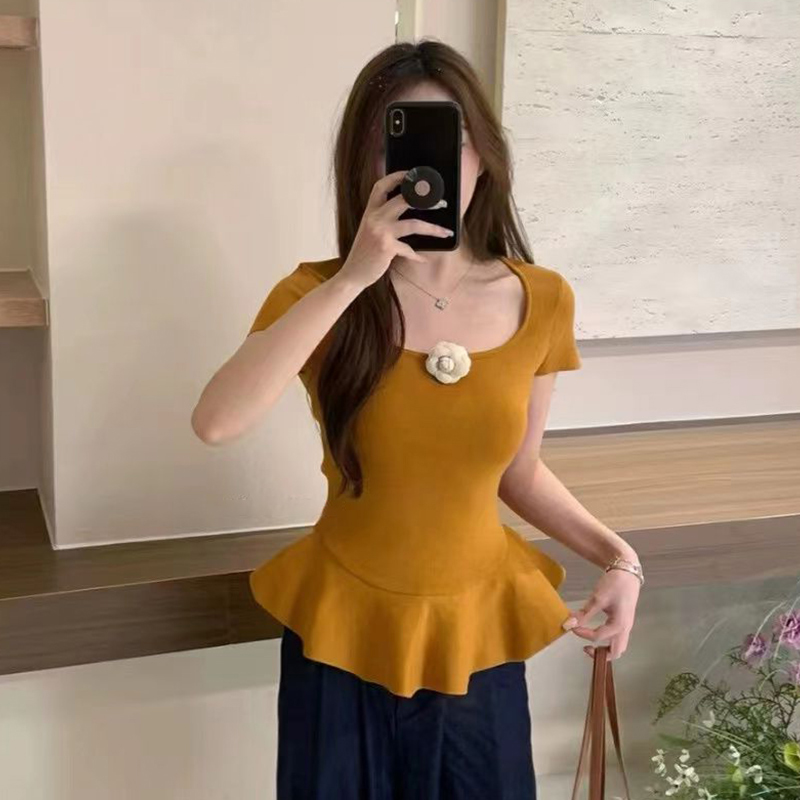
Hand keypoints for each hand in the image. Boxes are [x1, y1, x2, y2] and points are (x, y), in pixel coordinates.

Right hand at [338, 170, 454, 288]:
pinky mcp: (386, 248)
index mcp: (370, 212)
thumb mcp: (370, 231)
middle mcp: (374, 218)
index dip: (398, 177)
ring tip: (445, 232)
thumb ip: (383, 220)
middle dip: (425, 200)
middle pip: (403, 200)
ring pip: (413, 224)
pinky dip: (418, 256)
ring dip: (433, 228)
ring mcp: (380, 232)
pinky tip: (424, 259)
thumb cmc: (364, 254)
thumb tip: (408, 213)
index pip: (381, 186)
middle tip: (441, 203)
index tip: (413, 175)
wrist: (352, 274)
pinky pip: (409, 249)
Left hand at [562, 567, 640, 660]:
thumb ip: (584, 613)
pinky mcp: (625, 621)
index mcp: (619, 624)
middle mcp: (625, 629)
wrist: (627, 571)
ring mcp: (627, 626)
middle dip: (601, 654)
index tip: (571, 626)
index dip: (583, 633)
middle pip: (616, 651)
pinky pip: (618, 638)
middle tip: (585, 648)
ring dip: (605, 649)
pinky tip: (597, 633)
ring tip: (591, 645)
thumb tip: (568, 624)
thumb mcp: (598, 598)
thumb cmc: (614, 584)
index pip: (598, 636)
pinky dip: (608, 640)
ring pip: (618, 646)